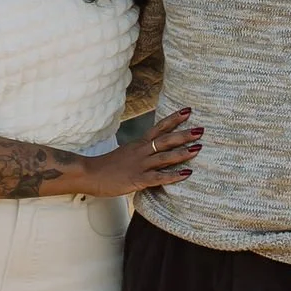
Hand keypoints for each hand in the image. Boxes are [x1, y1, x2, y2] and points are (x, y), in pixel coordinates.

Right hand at [80, 107, 202, 196]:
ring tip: (198, 148)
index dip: (174, 119)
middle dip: (184, 134)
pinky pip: (158, 177)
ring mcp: (139, 165)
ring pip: (164, 156)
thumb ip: (139, 152)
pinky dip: (173, 175)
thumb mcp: (124, 154)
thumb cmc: (106, 166)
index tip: (188, 110)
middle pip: (165, 140)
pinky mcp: (137, 179)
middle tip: (201, 129)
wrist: (89, 173)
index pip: (159, 127)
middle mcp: (141, 152)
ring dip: (182, 152)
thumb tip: (151, 151)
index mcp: (138, 144)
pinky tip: (186, 174)